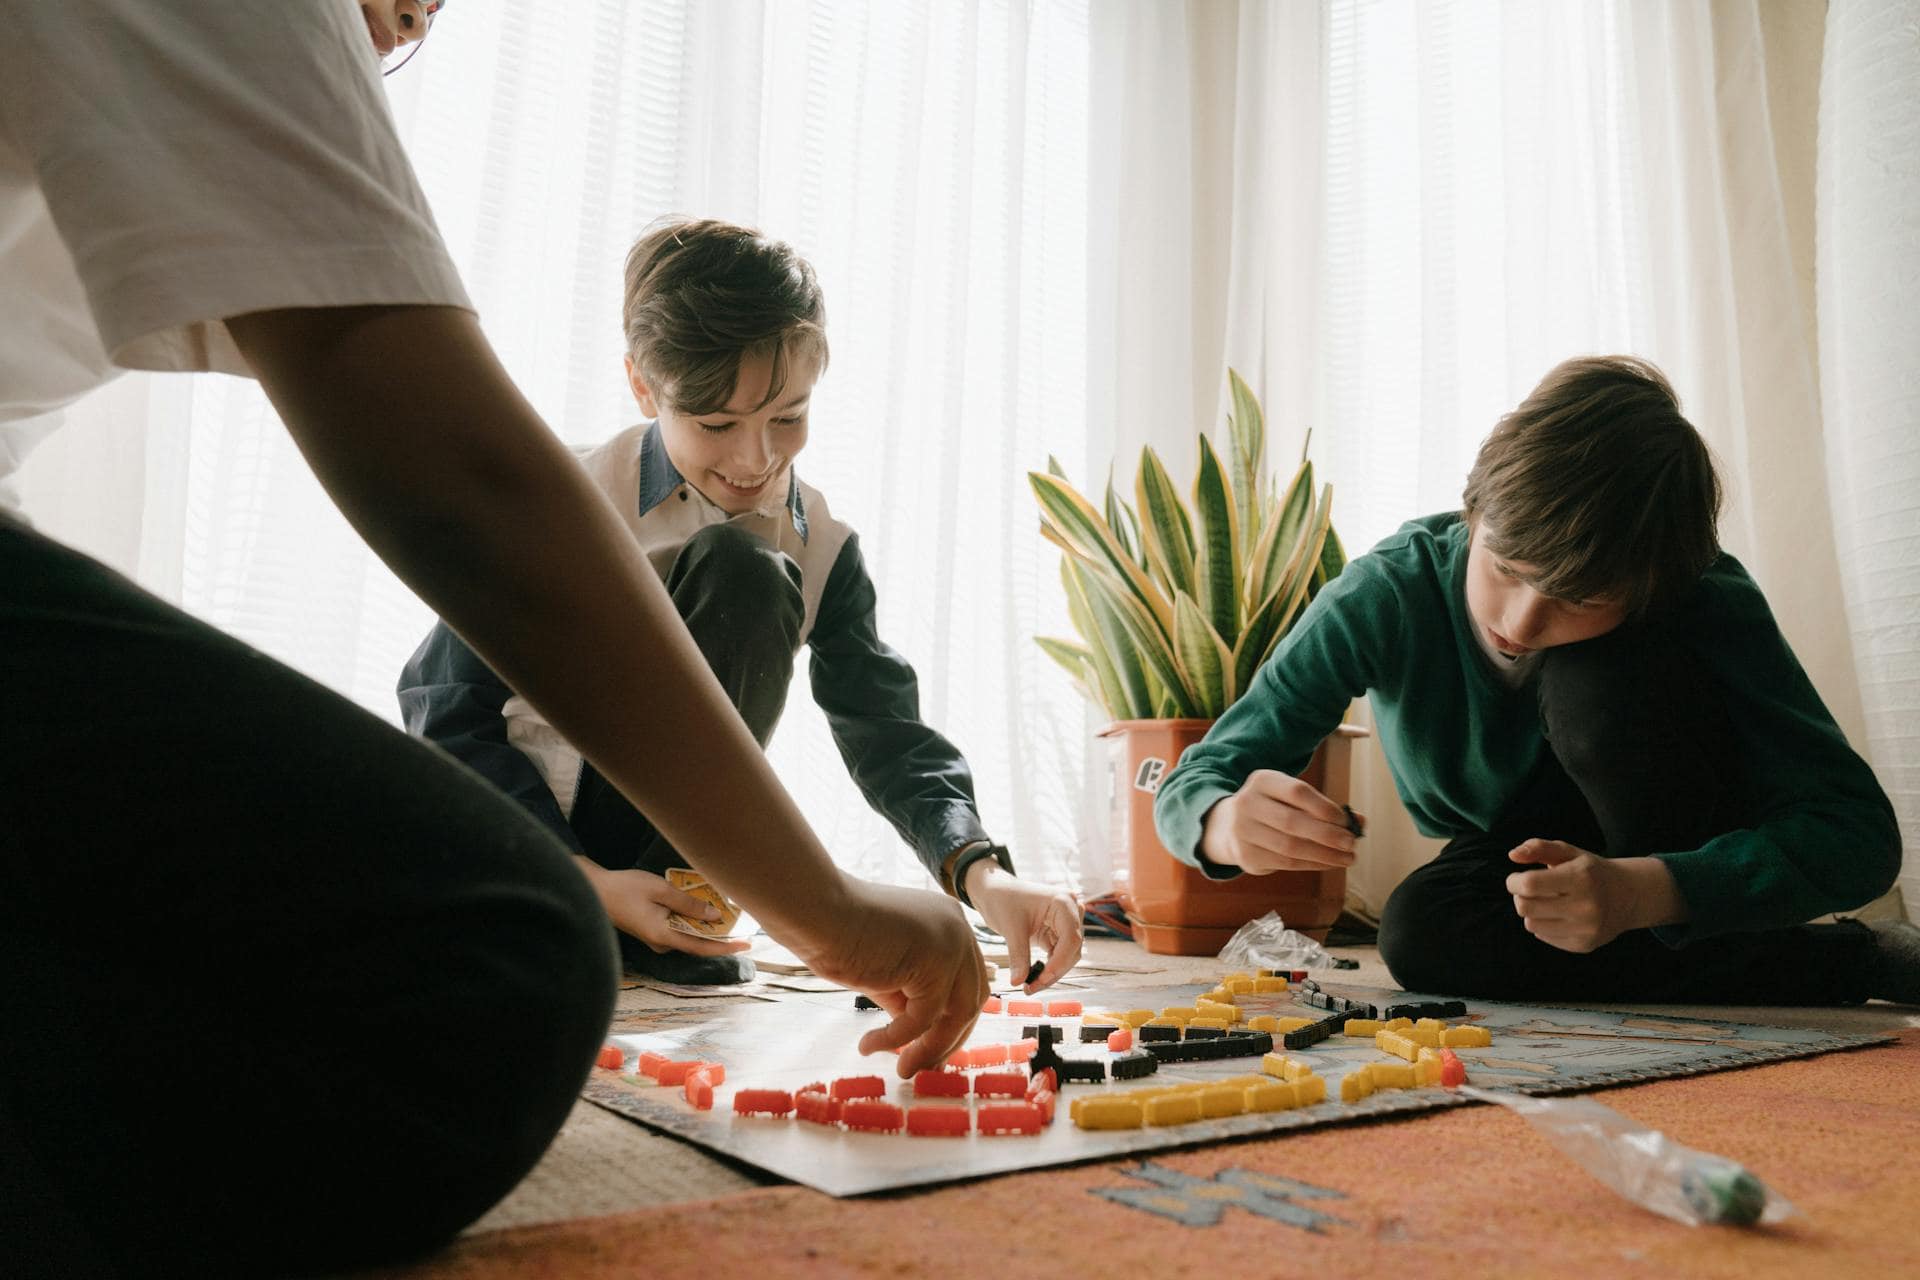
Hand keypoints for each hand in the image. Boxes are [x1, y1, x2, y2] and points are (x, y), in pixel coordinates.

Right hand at [580, 863, 752, 957]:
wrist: (596, 891)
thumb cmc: (625, 889)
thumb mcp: (661, 890)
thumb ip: (688, 904)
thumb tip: (715, 916)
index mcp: (663, 936)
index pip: (702, 947)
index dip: (726, 947)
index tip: (746, 945)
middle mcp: (661, 943)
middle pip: (698, 941)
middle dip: (719, 931)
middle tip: (741, 920)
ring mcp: (656, 938)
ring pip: (688, 933)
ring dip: (705, 923)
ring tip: (725, 909)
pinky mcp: (653, 930)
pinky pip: (678, 927)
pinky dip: (691, 918)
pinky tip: (700, 904)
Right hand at [795, 879, 989, 1077]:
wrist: (815, 911)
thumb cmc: (838, 935)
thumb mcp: (886, 970)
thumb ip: (908, 994)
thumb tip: (920, 1037)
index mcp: (949, 925)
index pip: (968, 982)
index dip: (952, 1020)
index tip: (929, 1049)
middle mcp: (959, 930)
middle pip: (972, 998)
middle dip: (948, 1038)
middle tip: (920, 1066)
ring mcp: (952, 943)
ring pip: (957, 1013)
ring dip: (930, 1048)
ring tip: (902, 1069)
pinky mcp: (936, 961)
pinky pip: (923, 1017)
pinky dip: (896, 1038)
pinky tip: (868, 1045)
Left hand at [965, 862, 1083, 993]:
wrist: (993, 891)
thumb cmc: (1002, 899)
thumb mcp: (1010, 928)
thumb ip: (1018, 956)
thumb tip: (1019, 982)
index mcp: (1063, 902)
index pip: (1071, 938)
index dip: (1059, 962)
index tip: (1041, 979)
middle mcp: (1070, 911)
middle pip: (1072, 949)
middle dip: (1054, 971)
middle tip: (1031, 988)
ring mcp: (1065, 922)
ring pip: (1067, 955)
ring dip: (1052, 972)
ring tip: (1030, 985)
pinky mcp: (1057, 932)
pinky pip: (1059, 954)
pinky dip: (1048, 967)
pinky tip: (1033, 977)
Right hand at [1197, 769, 1358, 873]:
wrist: (1228, 825)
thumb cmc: (1273, 808)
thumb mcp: (1291, 798)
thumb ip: (1324, 807)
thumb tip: (1360, 822)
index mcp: (1262, 781)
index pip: (1297, 792)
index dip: (1324, 807)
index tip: (1346, 821)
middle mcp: (1247, 803)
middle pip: (1293, 822)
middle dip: (1328, 835)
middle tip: (1352, 843)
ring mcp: (1243, 831)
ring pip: (1290, 847)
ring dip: (1324, 855)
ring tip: (1347, 858)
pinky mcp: (1246, 856)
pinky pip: (1285, 863)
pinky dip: (1312, 864)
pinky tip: (1329, 863)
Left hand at [1504, 840, 1683, 952]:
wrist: (1628, 897)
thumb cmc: (1591, 871)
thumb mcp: (1568, 852)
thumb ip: (1538, 848)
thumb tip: (1512, 855)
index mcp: (1581, 878)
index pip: (1530, 884)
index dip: (1514, 881)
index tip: (1516, 878)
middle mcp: (1586, 906)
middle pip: (1525, 907)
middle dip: (1520, 897)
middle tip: (1530, 891)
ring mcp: (1586, 929)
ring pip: (1531, 925)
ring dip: (1531, 912)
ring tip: (1546, 902)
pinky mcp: (1583, 945)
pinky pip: (1544, 937)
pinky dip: (1544, 925)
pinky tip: (1559, 916)